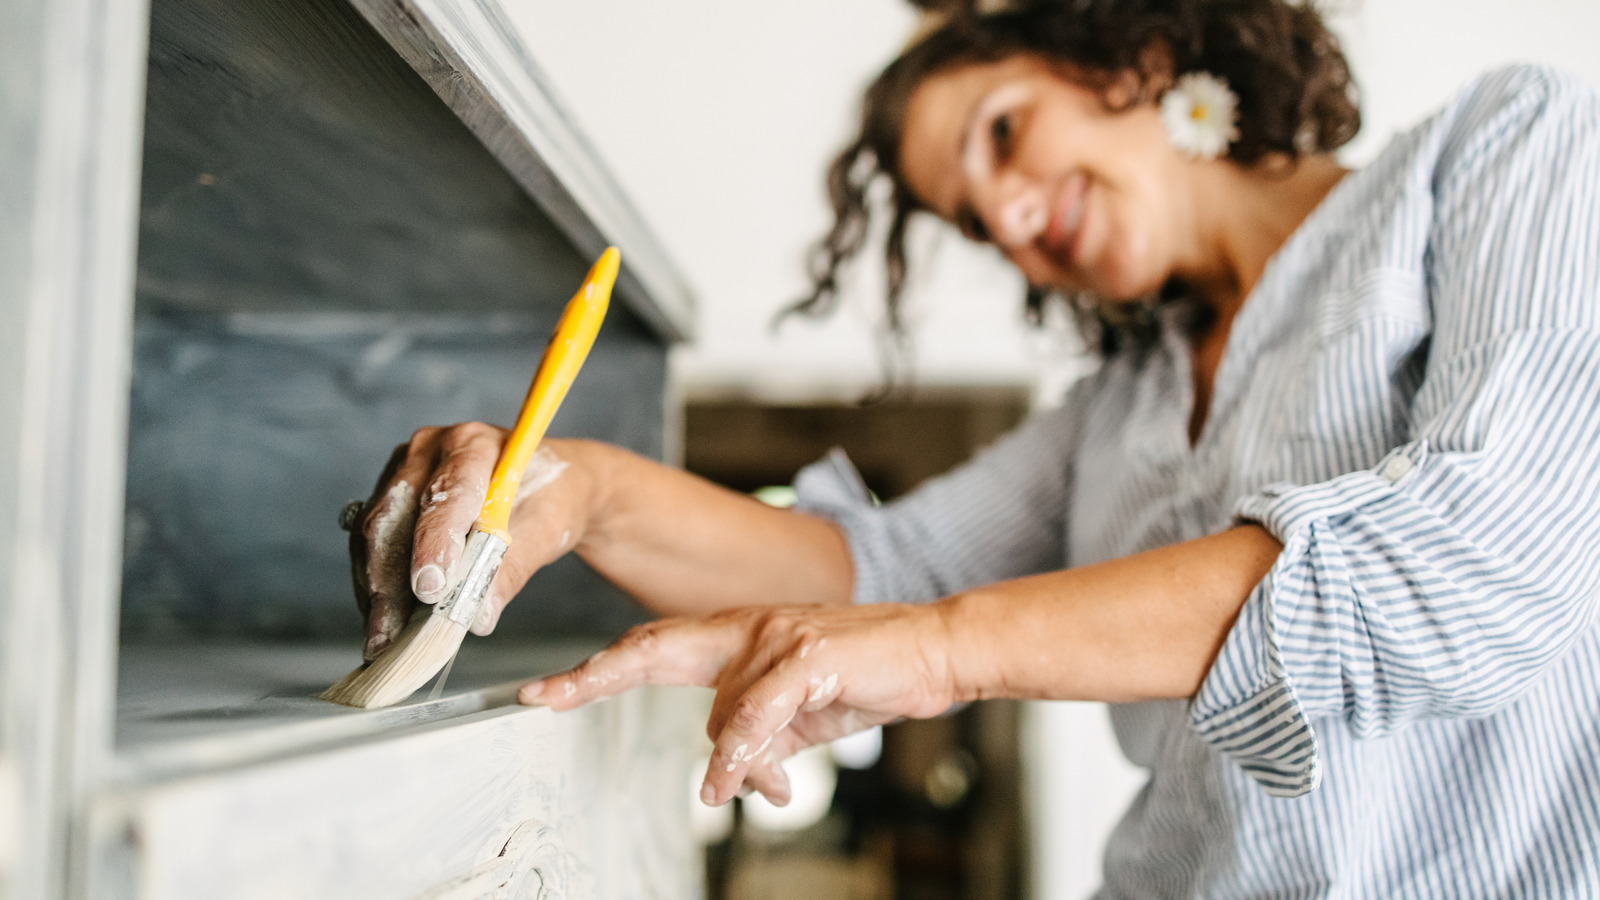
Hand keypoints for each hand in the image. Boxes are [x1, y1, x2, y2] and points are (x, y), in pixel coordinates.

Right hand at [346, 425, 600, 659]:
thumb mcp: (548, 530)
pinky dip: (379, 585)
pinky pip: (373, 545)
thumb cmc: (551, 498)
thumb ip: (512, 567)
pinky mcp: (391, 497)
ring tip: (382, 638)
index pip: (448, 493)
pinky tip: (384, 620)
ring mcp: (404, 471)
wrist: (547, 484)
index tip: (430, 589)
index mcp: (474, 444)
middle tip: (390, 633)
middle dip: (391, 581)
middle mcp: (430, 450)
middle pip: (396, 517)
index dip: (435, 543)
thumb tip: (477, 616)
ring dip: (377, 590)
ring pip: (375, 535)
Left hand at [516, 603, 959, 806]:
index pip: (655, 645)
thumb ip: (760, 740)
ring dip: (735, 760)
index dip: (600, 666)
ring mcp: (776, 635)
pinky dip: (742, 752)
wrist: (936, 650)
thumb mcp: (801, 719)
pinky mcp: (806, 655)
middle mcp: (748, 626)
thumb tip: (737, 782)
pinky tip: (738, 779)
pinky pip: (755, 713)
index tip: (548, 687)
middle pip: (655, 646)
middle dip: (597, 672)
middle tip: (549, 695)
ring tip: (759, 784)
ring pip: (718, 711)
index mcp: (739, 636)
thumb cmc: (869, 674)